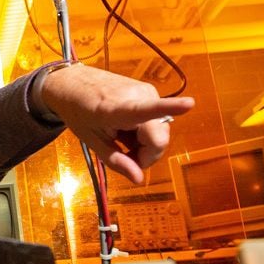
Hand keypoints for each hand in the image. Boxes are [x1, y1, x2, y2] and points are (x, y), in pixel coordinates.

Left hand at [38, 63, 194, 182]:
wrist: (73, 83)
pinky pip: (156, 122)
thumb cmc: (79, 113)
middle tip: (124, 155)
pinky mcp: (150, 91)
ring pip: (159, 132)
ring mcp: (147, 91)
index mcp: (117, 109)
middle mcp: (139, 96)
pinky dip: (144, 132)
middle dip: (147, 154)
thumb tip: (139, 180)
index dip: (171, 107)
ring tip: (121, 137)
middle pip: (159, 138)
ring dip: (144, 143)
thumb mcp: (93, 142)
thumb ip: (117, 161)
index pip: (146, 110)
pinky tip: (127, 129)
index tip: (190, 104)